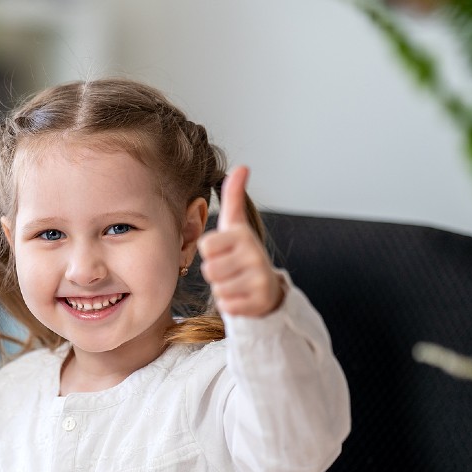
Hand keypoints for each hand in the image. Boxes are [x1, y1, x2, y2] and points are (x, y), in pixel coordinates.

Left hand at [197, 166, 282, 316]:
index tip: (224, 249)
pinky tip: (242, 295)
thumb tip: (241, 166)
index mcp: (243, 235)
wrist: (266, 285)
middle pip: (209, 269)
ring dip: (222, 287)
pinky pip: (227, 305)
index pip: (206, 245)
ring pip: (217, 288)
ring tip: (236, 280)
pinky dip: (230, 303)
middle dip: (216, 271)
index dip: (211, 251)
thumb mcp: (235, 224)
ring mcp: (258, 279)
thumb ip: (233, 196)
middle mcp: (254, 255)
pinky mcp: (258, 301)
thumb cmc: (241, 252)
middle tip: (230, 268)